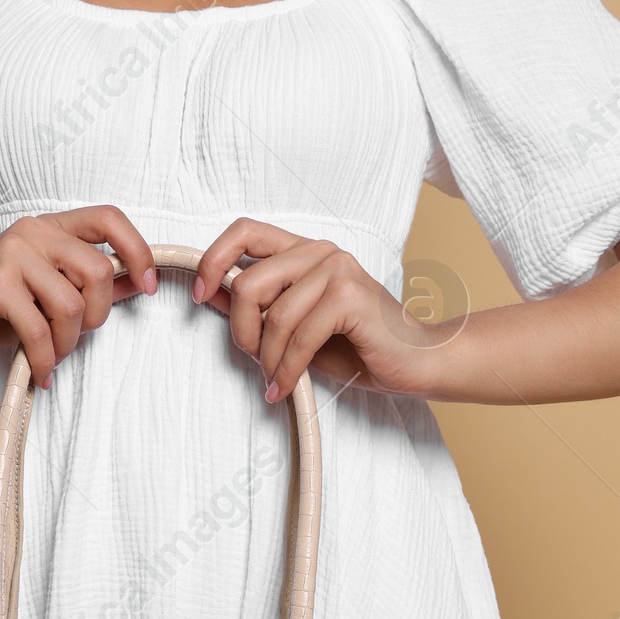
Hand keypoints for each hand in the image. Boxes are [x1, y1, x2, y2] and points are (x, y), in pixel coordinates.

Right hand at [0, 208, 156, 387]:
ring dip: (68, 341)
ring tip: (52, 355)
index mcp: (47, 227)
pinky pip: (40, 327)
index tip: (148, 285)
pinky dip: (46, 357)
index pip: (108, 217)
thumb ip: (87, 285)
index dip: (137, 249)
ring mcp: (12, 254)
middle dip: (96, 315)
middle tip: (75, 337)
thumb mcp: (44, 293)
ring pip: (71, 303)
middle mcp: (31, 231)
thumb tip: (137, 282)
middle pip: (97, 269)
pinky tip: (40, 371)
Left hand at [192, 219, 448, 400]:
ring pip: (272, 315)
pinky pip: (299, 336)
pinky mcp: (351, 296)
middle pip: (248, 282)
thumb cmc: (359, 345)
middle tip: (254, 360)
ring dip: (267, 358)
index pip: (244, 230)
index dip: (212, 259)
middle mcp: (321, 251)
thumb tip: (208, 292)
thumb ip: (258, 306)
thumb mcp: (296, 325)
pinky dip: (287, 369)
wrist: (419, 361)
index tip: (200, 295)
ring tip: (274, 379)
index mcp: (305, 250)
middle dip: (240, 331)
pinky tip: (284, 387)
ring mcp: (338, 269)